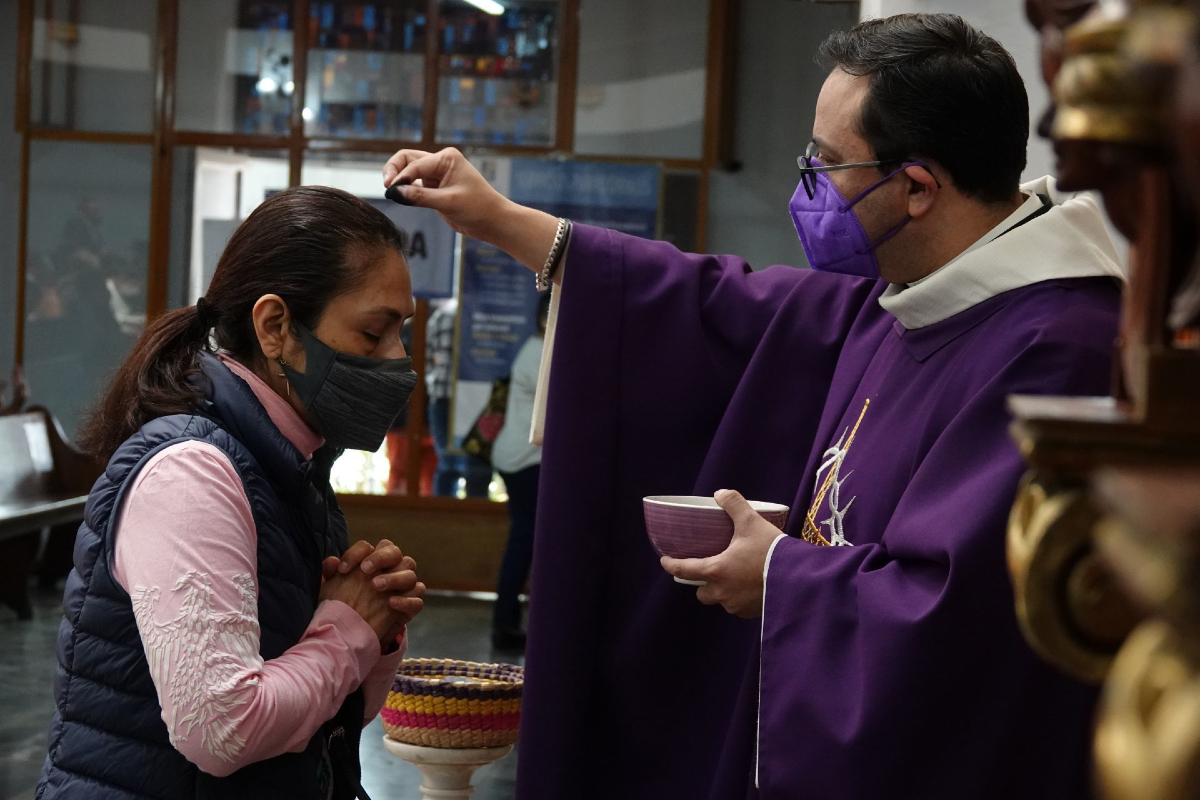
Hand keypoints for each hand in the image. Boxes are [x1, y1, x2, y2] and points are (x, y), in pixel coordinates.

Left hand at [321, 540, 425, 638]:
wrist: (354, 634)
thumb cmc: (344, 606)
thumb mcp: (332, 591)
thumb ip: (331, 575)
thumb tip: (331, 561)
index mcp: (372, 561)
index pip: (369, 547)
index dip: (356, 554)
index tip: (342, 569)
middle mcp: (391, 569)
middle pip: (395, 552)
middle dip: (381, 558)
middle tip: (365, 570)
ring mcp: (404, 587)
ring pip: (410, 573)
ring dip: (394, 577)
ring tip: (376, 586)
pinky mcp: (411, 606)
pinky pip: (417, 599)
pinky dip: (406, 600)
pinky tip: (391, 603)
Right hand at [381, 147, 559, 270]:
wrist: (493, 222)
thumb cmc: (478, 209)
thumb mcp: (448, 202)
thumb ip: (420, 197)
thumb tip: (394, 192)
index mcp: (446, 158)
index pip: (414, 164)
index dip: (400, 178)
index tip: (391, 192)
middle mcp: (440, 162)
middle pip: (407, 160)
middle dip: (394, 171)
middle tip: (386, 187)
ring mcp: (437, 175)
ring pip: (409, 172)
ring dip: (398, 180)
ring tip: (391, 193)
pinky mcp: (435, 189)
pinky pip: (414, 185)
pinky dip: (405, 190)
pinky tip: (400, 198)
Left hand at [660, 490, 783, 618]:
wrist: (800, 579)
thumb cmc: (772, 551)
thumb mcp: (751, 522)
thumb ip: (734, 505)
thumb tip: (720, 493)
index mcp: (716, 570)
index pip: (685, 570)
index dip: (672, 565)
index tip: (665, 562)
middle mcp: (722, 592)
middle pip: (702, 592)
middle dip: (703, 583)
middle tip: (712, 569)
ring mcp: (737, 606)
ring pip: (722, 600)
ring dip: (724, 591)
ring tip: (736, 577)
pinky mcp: (752, 614)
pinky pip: (739, 607)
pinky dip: (741, 598)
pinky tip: (752, 586)